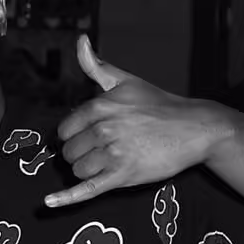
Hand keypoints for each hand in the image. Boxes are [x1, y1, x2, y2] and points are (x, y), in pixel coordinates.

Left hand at [46, 35, 225, 208]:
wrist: (194, 128)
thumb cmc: (158, 105)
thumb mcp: (126, 81)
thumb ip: (96, 66)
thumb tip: (80, 41)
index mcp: (99, 106)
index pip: (65, 130)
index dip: (74, 136)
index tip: (90, 136)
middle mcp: (103, 128)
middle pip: (69, 152)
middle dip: (82, 153)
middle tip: (106, 149)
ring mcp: (113, 153)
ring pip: (78, 170)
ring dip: (89, 170)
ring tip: (111, 161)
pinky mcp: (123, 175)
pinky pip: (87, 189)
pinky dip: (66, 198)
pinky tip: (49, 202)